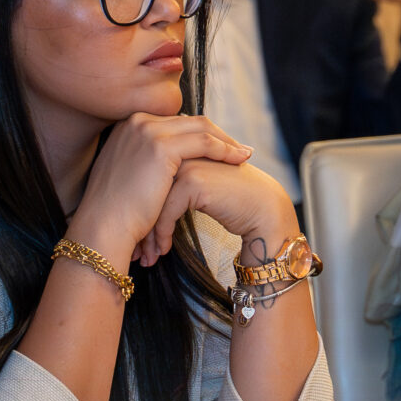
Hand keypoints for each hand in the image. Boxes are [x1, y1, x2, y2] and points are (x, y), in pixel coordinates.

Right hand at [69, 114, 253, 270]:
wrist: (102, 226)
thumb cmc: (116, 212)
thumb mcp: (130, 176)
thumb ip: (147, 162)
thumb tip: (171, 167)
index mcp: (129, 127)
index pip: (175, 123)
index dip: (200, 133)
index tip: (220, 145)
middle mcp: (137, 122)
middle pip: (189, 120)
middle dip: (217, 134)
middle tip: (238, 147)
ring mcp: (147, 131)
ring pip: (200, 128)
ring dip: (226, 141)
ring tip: (244, 155)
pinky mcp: (160, 147)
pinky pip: (204, 143)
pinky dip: (225, 150)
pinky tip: (238, 160)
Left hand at [141, 154, 298, 269]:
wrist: (264, 210)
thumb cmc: (233, 200)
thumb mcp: (199, 184)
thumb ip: (174, 180)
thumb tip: (142, 204)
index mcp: (180, 144)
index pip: (147, 175)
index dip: (140, 206)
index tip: (136, 233)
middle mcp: (181, 149)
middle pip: (147, 188)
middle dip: (139, 221)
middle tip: (136, 250)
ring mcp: (187, 163)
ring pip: (153, 201)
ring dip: (148, 233)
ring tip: (147, 255)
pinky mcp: (194, 181)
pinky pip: (166, 211)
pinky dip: (162, 234)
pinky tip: (163, 250)